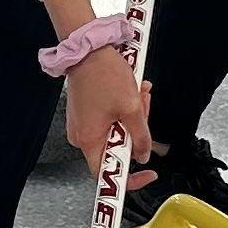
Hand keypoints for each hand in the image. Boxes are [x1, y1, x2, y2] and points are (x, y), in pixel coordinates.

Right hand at [64, 47, 153, 172]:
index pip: (106, 174)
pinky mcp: (86, 111)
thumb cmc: (104, 75)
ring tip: (140, 94)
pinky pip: (109, 119)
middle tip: (145, 111)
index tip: (146, 174)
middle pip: (116, 148)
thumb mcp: (132, 108)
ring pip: (116, 131)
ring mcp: (83, 123)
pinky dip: (123, 109)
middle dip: (136, 132)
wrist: (88, 48)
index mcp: (89, 140)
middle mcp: (81, 135)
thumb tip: (144, 154)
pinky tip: (132, 92)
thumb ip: (141, 136)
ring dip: (132, 116)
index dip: (128, 178)